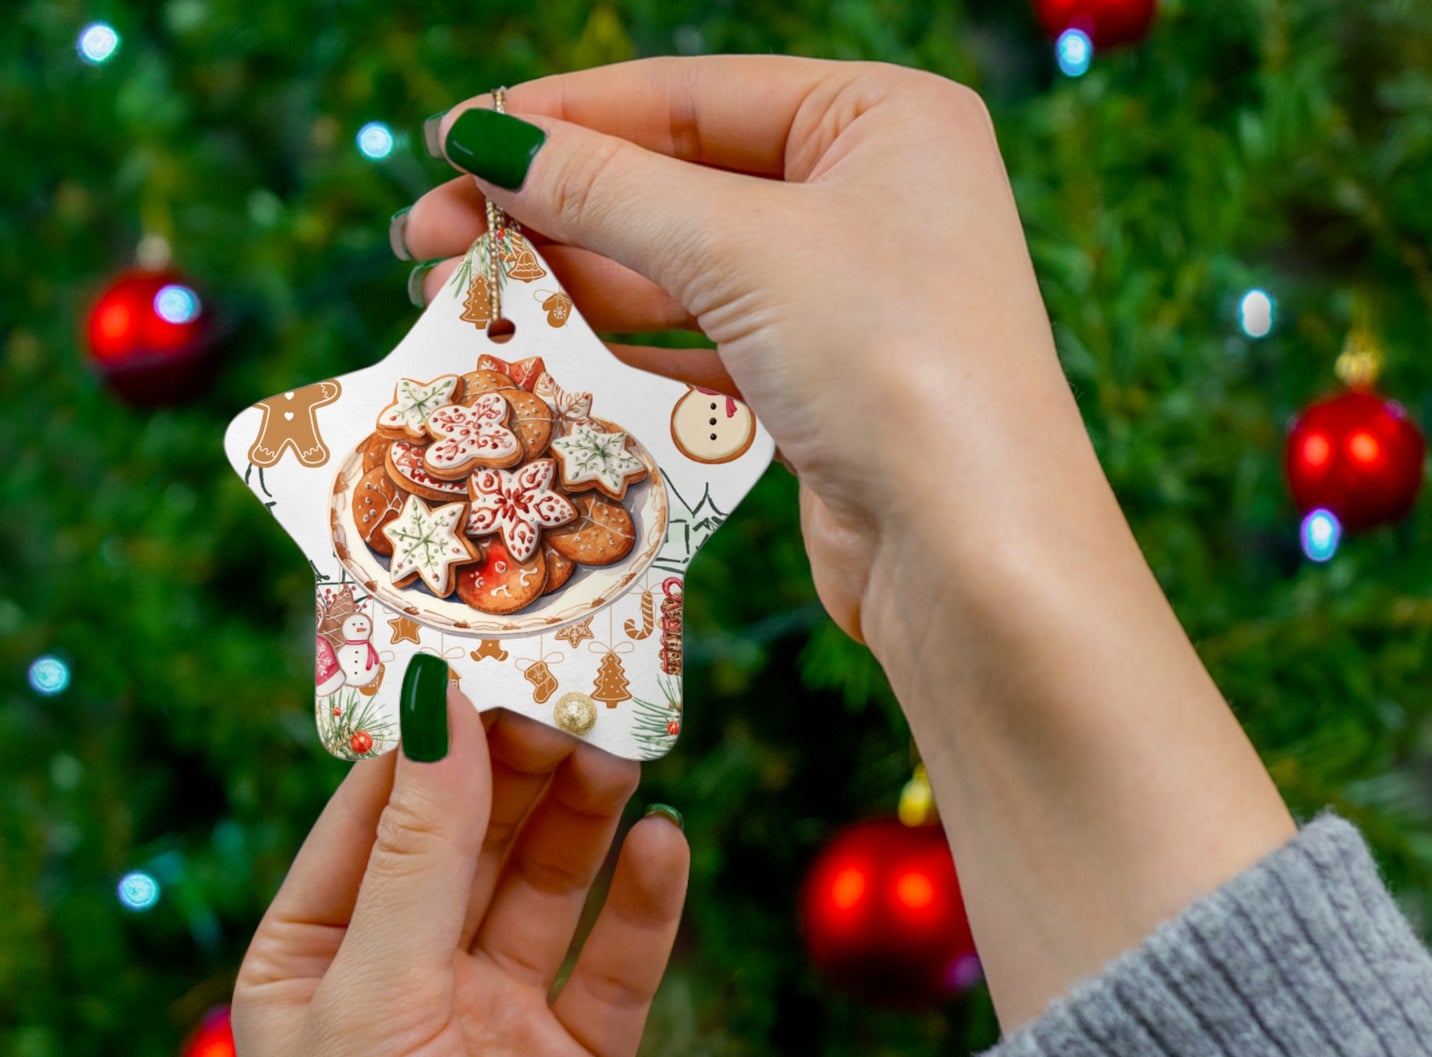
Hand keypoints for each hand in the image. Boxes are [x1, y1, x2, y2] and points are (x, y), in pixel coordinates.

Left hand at [233, 693, 687, 1056]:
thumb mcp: (375, 998)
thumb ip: (419, 851)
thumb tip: (433, 703)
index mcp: (320, 957)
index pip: (377, 810)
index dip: (431, 730)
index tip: (485, 644)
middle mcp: (408, 978)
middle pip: (475, 836)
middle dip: (522, 762)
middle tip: (579, 682)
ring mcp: (498, 1021)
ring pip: (550, 886)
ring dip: (586, 817)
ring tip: (627, 744)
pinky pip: (617, 965)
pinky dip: (644, 905)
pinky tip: (668, 846)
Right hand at [401, 56, 1088, 642]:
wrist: (972, 553)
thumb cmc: (890, 362)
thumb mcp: (742, 248)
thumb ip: (609, 189)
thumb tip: (487, 139)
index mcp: (881, 119)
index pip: (690, 96)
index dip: (562, 118)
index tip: (451, 140)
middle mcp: (871, 197)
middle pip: (676, 183)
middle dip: (550, 209)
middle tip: (427, 236)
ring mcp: (847, 297)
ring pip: (681, 271)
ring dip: (573, 284)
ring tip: (464, 298)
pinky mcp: (822, 386)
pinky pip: (703, 345)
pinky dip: (625, 349)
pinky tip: (548, 353)